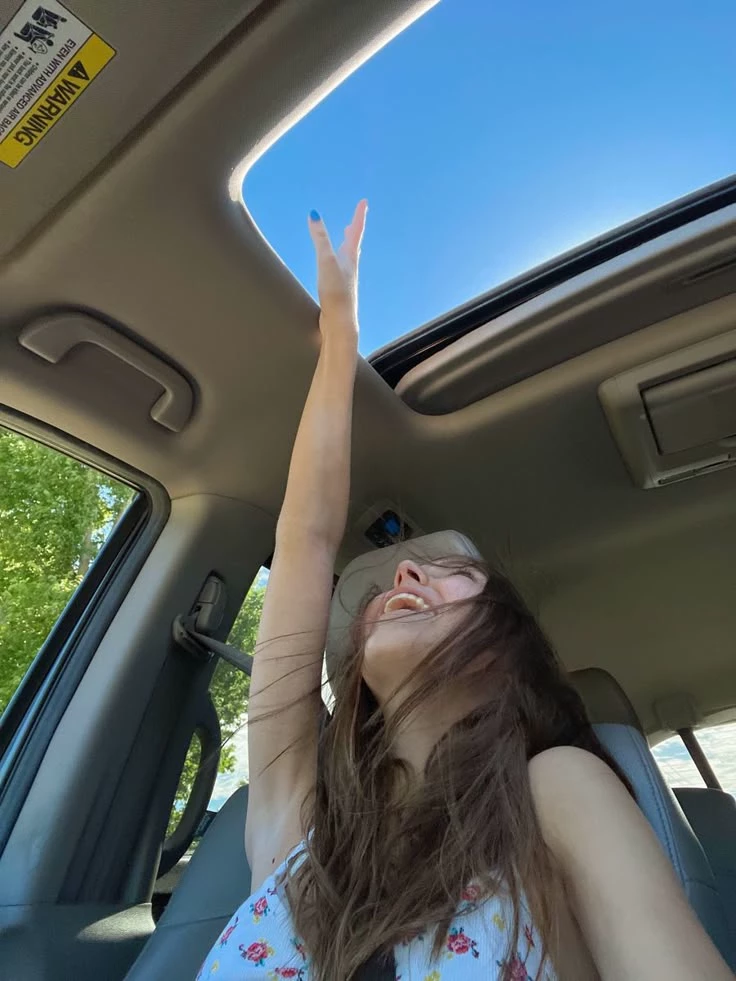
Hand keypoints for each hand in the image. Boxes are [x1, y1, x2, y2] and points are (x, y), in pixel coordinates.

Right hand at [308, 200, 366, 336]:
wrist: (340, 324)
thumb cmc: (336, 293)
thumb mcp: (326, 262)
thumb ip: (320, 239)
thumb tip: (314, 214)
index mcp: (350, 258)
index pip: (356, 231)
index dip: (359, 215)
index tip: (364, 202)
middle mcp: (350, 268)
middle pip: (353, 244)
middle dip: (353, 230)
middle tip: (354, 220)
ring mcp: (345, 280)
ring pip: (347, 258)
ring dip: (346, 245)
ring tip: (345, 239)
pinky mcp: (337, 292)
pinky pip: (338, 270)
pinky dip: (337, 261)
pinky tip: (333, 268)